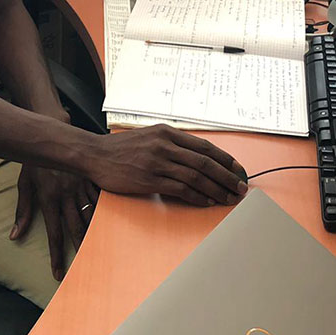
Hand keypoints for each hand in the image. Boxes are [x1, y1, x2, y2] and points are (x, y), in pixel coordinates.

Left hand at [10, 164, 99, 280]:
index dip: (56, 255)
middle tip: (85, 267)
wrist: (53, 132)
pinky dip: (105, 212)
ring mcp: (81, 186)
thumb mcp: (25, 184)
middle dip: (79, 249)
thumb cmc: (36, 160)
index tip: (58, 273)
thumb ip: (23, 211)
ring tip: (100, 250)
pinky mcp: (90, 179)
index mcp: (49, 197)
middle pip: (75, 227)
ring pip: (91, 214)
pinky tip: (110, 224)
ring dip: (95, 233)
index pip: (53, 234)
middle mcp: (67, 195)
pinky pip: (100, 199)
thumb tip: (15, 235)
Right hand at [84, 125, 247, 205]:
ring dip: (216, 189)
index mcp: (167, 132)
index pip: (204, 146)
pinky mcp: (149, 180)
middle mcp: (165, 145)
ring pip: (196, 176)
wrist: (94, 154)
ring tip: (228, 198)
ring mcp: (157, 163)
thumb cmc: (122, 148)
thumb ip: (171, 143)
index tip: (238, 170)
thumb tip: (197, 157)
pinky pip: (180, 189)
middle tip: (240, 187)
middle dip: (227, 176)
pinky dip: (197, 196)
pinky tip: (207, 202)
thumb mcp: (149, 136)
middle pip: (205, 162)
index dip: (225, 160)